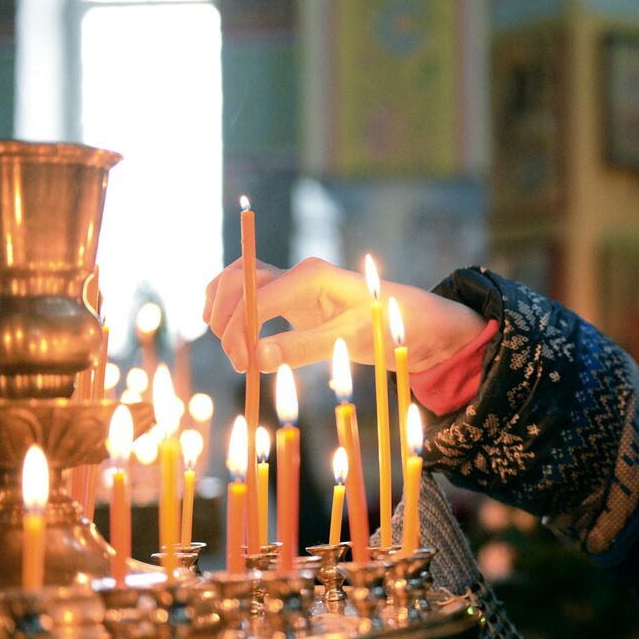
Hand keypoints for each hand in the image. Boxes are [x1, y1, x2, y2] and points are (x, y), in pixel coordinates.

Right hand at [202, 256, 485, 372]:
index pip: (256, 296)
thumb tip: (256, 357)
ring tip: (235, 351)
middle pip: (237, 282)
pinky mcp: (291, 296)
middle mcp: (298, 272)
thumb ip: (303, 347)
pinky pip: (248, 292)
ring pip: (237, 282)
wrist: (414, 321)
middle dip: (227, 322)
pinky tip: (235, 337)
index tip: (243, 366)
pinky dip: (233, 309)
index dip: (240, 331)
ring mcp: (292, 282)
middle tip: (239, 363)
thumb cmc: (388, 328)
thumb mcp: (350, 340)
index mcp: (312, 275)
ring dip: (224, 312)